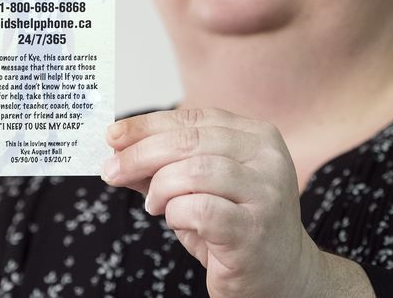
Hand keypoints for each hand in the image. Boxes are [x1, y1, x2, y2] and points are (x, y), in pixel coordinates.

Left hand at [102, 108, 323, 297]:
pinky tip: (176, 220)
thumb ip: (168, 165)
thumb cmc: (237, 226)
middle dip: (141, 154)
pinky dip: (176, 213)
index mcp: (258, 136)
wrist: (281, 275)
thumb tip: (119, 150)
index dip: (149, 124)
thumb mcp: (203, 187)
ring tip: (154, 205)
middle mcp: (267, 158)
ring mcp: (265, 193)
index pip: (195, 118)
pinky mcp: (253, 230)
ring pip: (194, 171)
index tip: (113, 135)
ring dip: (160, 188)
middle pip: (191, 140)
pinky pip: (200, 210)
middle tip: (111, 170)